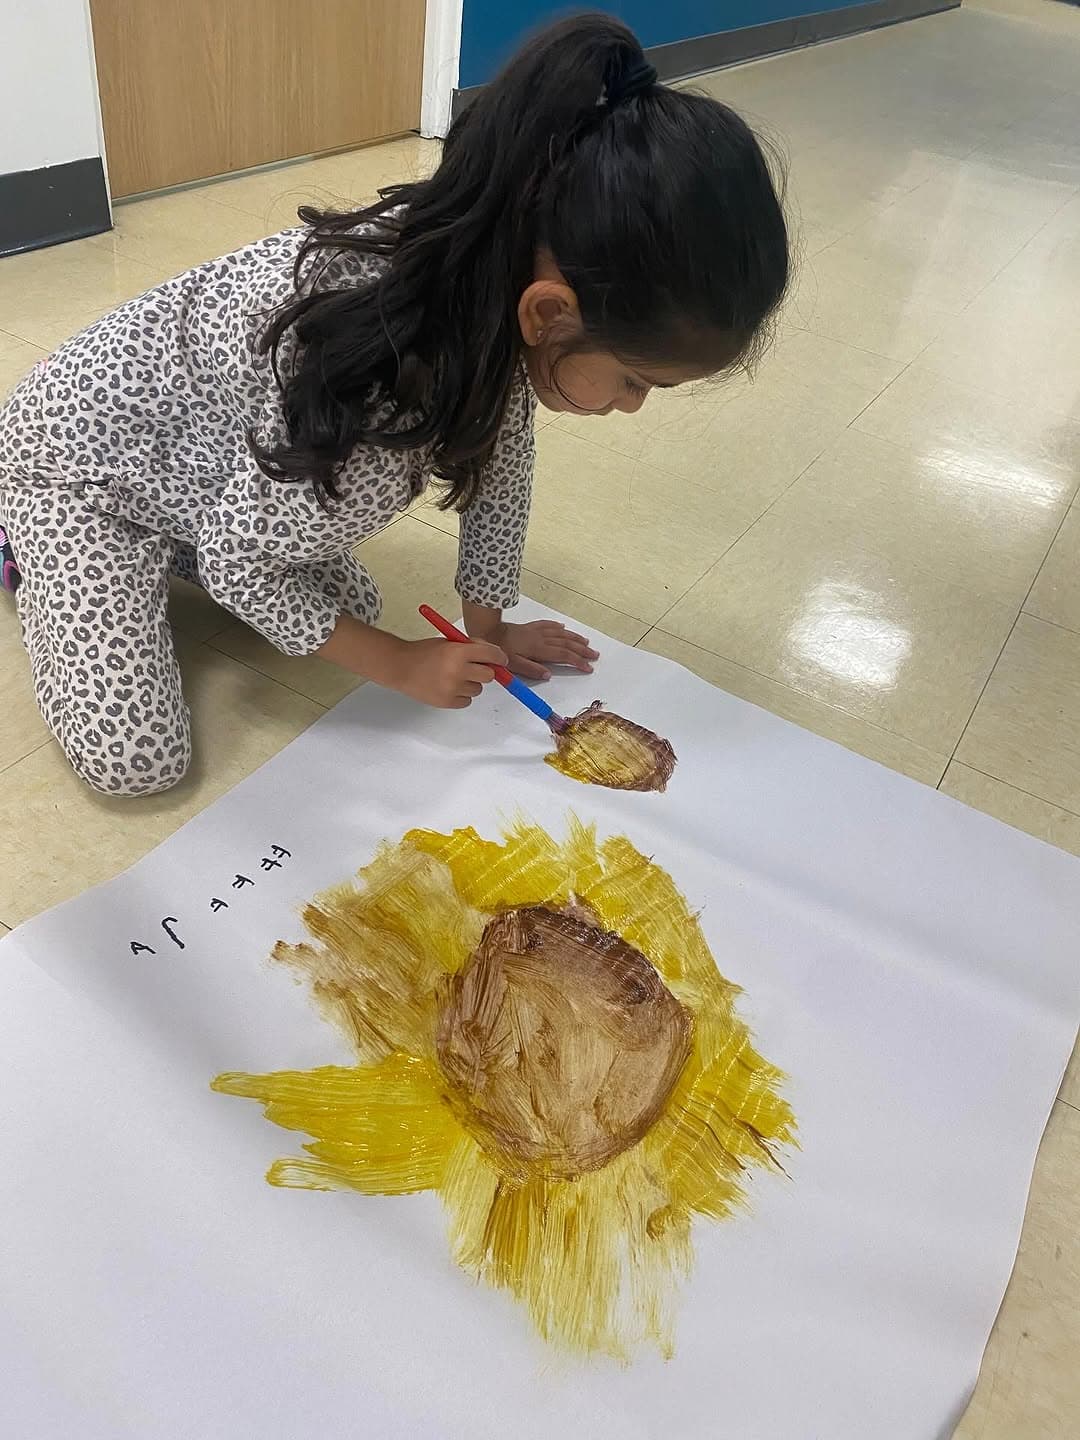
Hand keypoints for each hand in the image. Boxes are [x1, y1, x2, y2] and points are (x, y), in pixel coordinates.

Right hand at [388, 637, 508, 708]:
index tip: (501, 660)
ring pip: (478, 689)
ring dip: (471, 683)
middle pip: (489, 675)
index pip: (491, 655)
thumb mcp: (449, 642)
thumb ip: (472, 647)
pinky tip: (448, 687)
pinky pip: (467, 701)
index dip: (499, 658)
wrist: (401, 667)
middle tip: (474, 668)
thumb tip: (495, 656)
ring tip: (454, 677)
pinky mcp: (447, 702)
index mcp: (459, 652)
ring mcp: (453, 688)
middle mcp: (458, 670)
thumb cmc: (424, 652)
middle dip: (485, 671)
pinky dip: (462, 695)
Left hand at [472, 619, 598, 682]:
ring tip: (586, 642)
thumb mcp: (513, 665)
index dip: (578, 662)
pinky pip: (547, 625)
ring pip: (560, 633)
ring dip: (575, 638)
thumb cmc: (499, 650)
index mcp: (539, 649)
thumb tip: (549, 675)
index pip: (563, 656)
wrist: (487, 632)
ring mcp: (536, 631)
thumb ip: (531, 670)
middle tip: (595, 655)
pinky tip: (563, 627)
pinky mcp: (529, 627)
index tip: (589, 668)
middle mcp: (541, 639)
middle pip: (566, 644)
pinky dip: (557, 626)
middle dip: (582, 650)